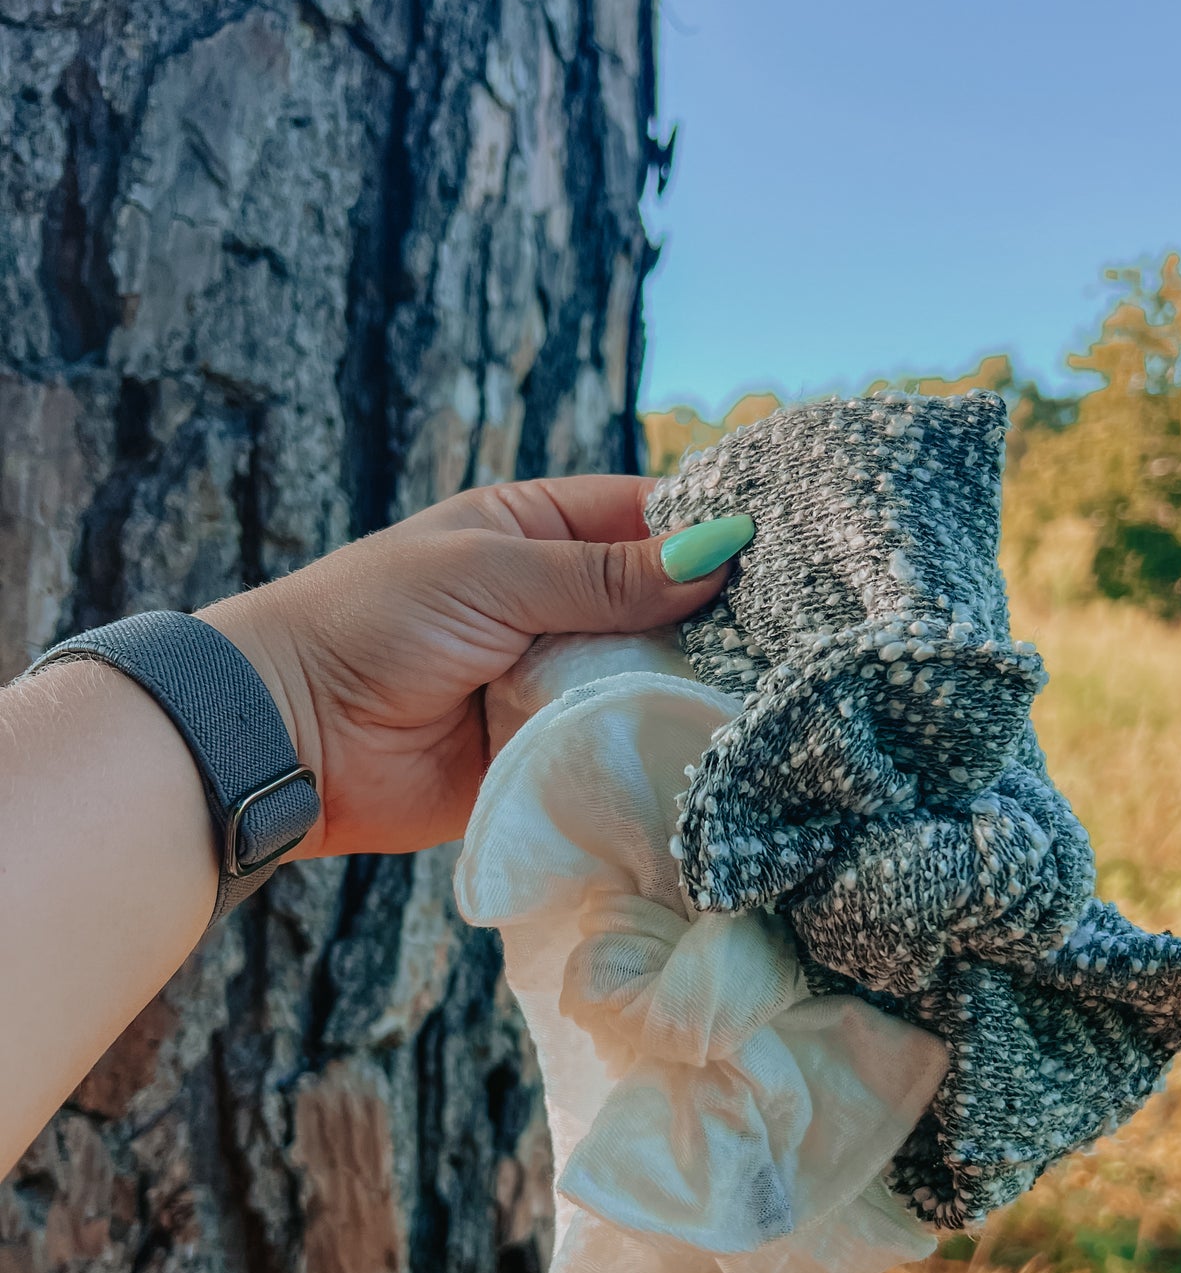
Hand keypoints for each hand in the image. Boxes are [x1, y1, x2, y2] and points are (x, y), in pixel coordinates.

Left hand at [200, 477, 746, 858]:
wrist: (292, 737)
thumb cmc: (374, 624)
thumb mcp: (495, 575)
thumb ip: (606, 576)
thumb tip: (721, 552)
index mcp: (532, 533)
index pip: (643, 518)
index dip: (709, 530)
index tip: (786, 551)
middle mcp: (551, 606)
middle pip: (658, 606)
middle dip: (715, 618)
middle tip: (798, 633)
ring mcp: (551, 683)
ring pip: (645, 678)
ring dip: (691, 686)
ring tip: (774, 691)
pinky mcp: (547, 753)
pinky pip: (614, 746)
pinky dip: (653, 746)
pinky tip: (716, 748)